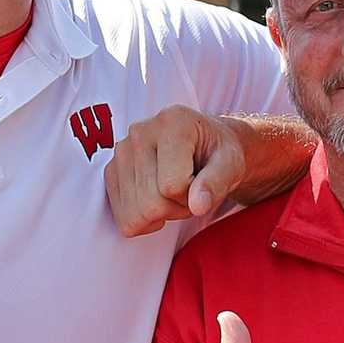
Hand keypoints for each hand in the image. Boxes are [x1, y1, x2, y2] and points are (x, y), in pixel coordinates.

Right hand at [105, 106, 244, 237]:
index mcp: (172, 123)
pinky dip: (144, 219)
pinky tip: (158, 198)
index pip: (171, 186)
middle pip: (151, 203)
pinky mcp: (111, 170)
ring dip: (161, 214)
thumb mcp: (232, 164)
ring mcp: (121, 151)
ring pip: (135, 214)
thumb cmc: (219, 153)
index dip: (193, 197)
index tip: (203, 182)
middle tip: (192, 191)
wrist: (205, 144)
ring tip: (176, 192)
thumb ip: (217, 182)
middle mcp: (140, 132)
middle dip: (177, 208)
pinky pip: (123, 218)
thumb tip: (197, 205)